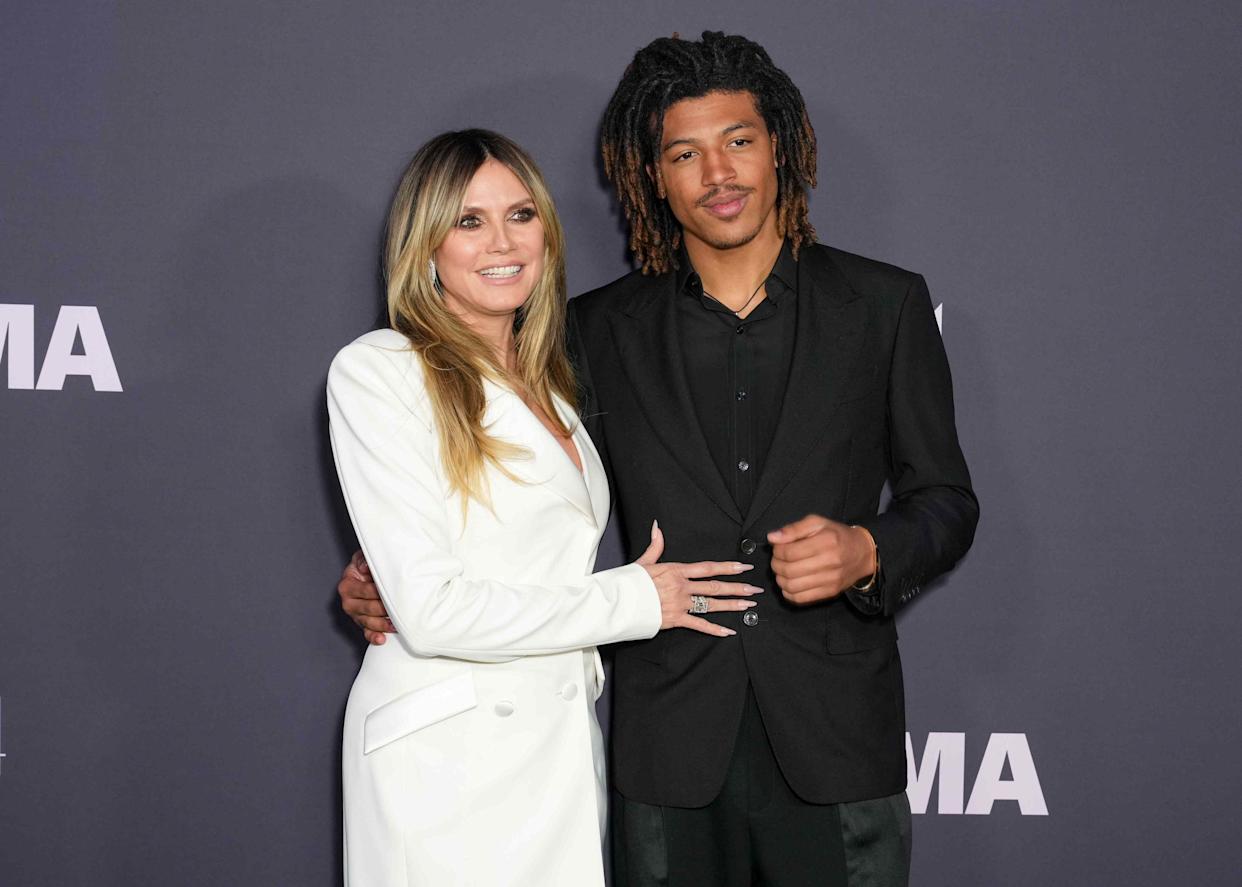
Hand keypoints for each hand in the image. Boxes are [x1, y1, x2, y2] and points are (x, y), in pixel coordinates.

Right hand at [337, 550, 394, 644]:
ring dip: (383, 625)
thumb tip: (366, 567)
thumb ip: (364, 560)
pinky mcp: (362, 623)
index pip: (366, 590)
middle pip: (369, 608)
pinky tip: (382, 638)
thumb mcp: (363, 558)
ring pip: (369, 622)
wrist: (365, 574)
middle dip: (385, 608)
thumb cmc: (366, 566)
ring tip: (396, 624)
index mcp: (347, 585)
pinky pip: (367, 633)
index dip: (381, 591)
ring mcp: (355, 614)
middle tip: (400, 607)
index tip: (394, 591)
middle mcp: (348, 601)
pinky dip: (374, 636)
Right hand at [636, 521, 760, 636]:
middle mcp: (682, 587)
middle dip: (737, 588)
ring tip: (748, 606)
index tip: (743, 567)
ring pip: (712, 605)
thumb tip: (658, 527)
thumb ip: (655, 546)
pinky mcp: (675, 619)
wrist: (618, 602)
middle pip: (715, 586)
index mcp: (676, 571)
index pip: (708, 568)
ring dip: (731, 606)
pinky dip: (714, 630)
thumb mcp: (643, 561)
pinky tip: (728, 631)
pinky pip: (699, 625)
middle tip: (754, 590)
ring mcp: (680, 604)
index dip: (728, 567)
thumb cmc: (629, 582)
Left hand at [768, 515, 875, 604]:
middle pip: (789, 570)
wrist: (863, 553)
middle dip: (776, 565)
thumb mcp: (817, 523)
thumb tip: (772, 537)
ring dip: (780, 579)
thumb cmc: (837, 535)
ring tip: (782, 571)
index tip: (778, 548)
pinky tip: (789, 583)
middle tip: (777, 559)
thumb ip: (794, 529)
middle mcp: (830, 562)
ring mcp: (831, 580)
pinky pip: (801, 599)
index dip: (777, 551)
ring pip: (792, 586)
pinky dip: (788, 593)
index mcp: (826, 541)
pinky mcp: (830, 592)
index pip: (789, 552)